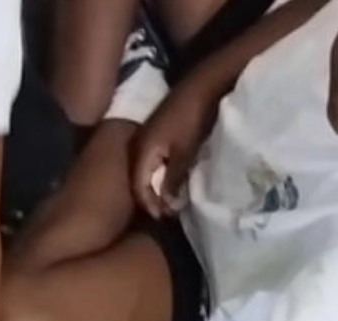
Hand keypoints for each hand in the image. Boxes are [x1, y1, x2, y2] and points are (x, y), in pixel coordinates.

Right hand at [130, 81, 215, 217]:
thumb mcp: (184, 153)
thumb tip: (167, 204)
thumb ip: (173, 180)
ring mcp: (144, 139)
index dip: (150, 205)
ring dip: (156, 187)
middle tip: (169, 212)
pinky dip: (159, 174)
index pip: (138, 187)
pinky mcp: (154, 135)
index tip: (164, 217)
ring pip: (144, 172)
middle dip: (152, 199)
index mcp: (141, 151)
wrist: (199, 86)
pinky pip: (151, 162)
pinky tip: (172, 180)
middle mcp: (137, 146)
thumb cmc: (192, 119)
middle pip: (138, 181)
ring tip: (171, 200)